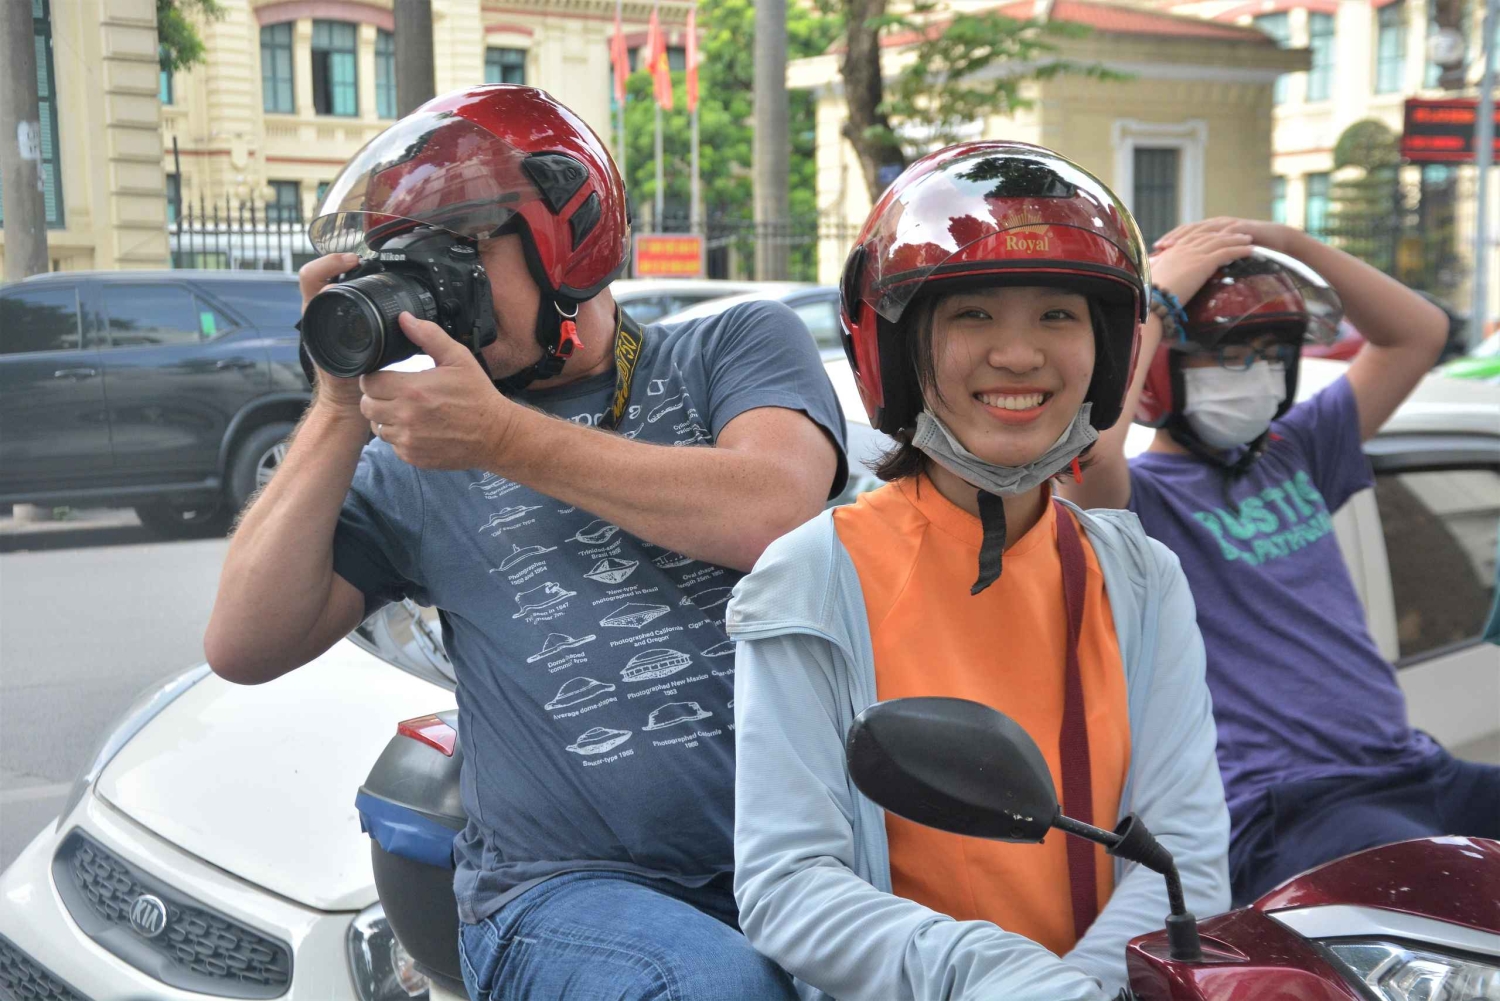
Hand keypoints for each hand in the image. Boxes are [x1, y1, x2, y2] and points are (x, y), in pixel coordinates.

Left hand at [299, 253, 363, 410]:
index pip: (309, 277)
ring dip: (344, 272)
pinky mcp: (334, 319)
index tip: (353, 261)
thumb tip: (374, 325)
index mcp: (315, 318)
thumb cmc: (345, 384)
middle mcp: (316, 312)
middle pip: (318, 273)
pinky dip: (350, 284)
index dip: (330, 263)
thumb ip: (363, 344)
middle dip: (338, 261)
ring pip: (327, 281)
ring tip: (364, 268)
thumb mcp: (355, 360)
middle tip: (360, 261)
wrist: (343, 398)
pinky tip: (366, 286)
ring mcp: (323, 315)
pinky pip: (339, 293)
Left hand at [358, 312, 517, 469]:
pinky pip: (392, 445)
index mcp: (412, 389)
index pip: (369, 382)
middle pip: (366, 406)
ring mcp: (408, 440)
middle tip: (395, 394)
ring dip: (387, 418)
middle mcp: (406, 417)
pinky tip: (418, 428)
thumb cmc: (478, 395)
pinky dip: (400, 437)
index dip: (375, 378)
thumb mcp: (458, 359)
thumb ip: (429, 336)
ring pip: (377, 426)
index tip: (387, 377)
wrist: (496, 435)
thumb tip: (404, 318)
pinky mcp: (413, 456)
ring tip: (408, 411)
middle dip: (376, 397)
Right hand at [1148, 223, 1255, 304]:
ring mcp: (1193, 255)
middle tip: (1238, 234)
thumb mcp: (1152, 282)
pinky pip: (1226, 252)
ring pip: (1219, 241)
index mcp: (1171, 253)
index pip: (1193, 238)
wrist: (1152, 301)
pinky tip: (1251, 250)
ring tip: (1248, 239)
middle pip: (1208, 236)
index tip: (1217, 236)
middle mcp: (1183, 249)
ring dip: (1236, 239)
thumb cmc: (1148, 297)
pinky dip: (1240, 250)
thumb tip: (1158, 282)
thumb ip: (1158, 276)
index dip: (1207, 236)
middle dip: (1224, 234)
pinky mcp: (1203, 263)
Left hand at [1154, 216, 1292, 254]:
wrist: (1278, 241)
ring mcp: (1229, 225)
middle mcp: (1217, 225)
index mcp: (1210, 231)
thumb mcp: (1227, 255)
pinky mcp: (1242, 228)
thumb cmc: (1251, 251)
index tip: (1155, 250)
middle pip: (1190, 230)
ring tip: (1174, 245)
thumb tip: (1192, 276)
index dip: (1170, 240)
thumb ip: (1211, 261)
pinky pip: (1225, 233)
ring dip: (1188, 237)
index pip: (1185, 234)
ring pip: (1204, 229)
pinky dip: (1213, 239)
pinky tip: (1205, 245)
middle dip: (1173, 238)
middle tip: (1159, 247)